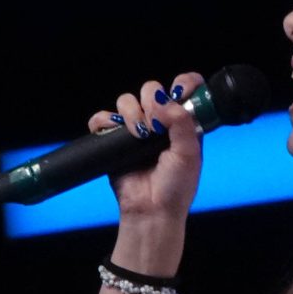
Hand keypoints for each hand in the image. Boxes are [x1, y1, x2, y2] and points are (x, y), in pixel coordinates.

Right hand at [88, 71, 207, 222]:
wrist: (151, 210)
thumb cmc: (176, 186)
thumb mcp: (190, 153)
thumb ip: (182, 123)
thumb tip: (163, 99)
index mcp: (184, 122)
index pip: (185, 88)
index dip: (183, 83)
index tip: (179, 91)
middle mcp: (160, 122)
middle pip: (151, 89)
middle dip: (151, 101)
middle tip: (155, 124)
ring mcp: (136, 130)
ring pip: (126, 100)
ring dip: (131, 112)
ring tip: (139, 134)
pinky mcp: (114, 140)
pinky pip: (102, 119)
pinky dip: (104, 121)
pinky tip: (115, 132)